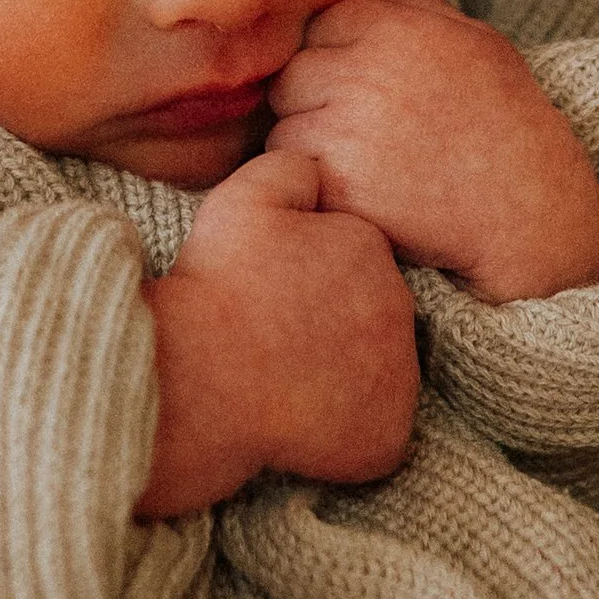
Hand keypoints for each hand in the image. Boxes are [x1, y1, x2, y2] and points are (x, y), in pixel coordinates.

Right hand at [135, 147, 419, 518]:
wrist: (199, 376)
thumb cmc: (216, 288)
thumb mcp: (245, 198)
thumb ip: (290, 168)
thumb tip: (316, 161)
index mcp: (369, 248)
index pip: (355, 262)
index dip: (314, 281)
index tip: (277, 297)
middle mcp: (399, 310)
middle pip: (372, 317)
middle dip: (336, 328)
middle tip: (279, 342)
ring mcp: (397, 378)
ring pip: (378, 374)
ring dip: (345, 380)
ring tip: (285, 384)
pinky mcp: (385, 437)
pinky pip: (377, 435)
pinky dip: (349, 435)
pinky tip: (301, 424)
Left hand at [264, 0, 598, 304]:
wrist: (529, 209)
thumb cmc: (507, 123)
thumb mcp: (479, 42)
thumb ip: (418, 9)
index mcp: (398, 30)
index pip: (324, 24)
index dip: (341, 57)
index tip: (367, 89)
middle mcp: (366, 72)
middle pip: (294, 73)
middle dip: (315, 98)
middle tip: (360, 130)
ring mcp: (347, 127)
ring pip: (285, 124)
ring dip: (310, 143)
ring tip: (364, 163)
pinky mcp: (337, 182)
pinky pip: (292, 171)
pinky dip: (314, 182)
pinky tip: (359, 190)